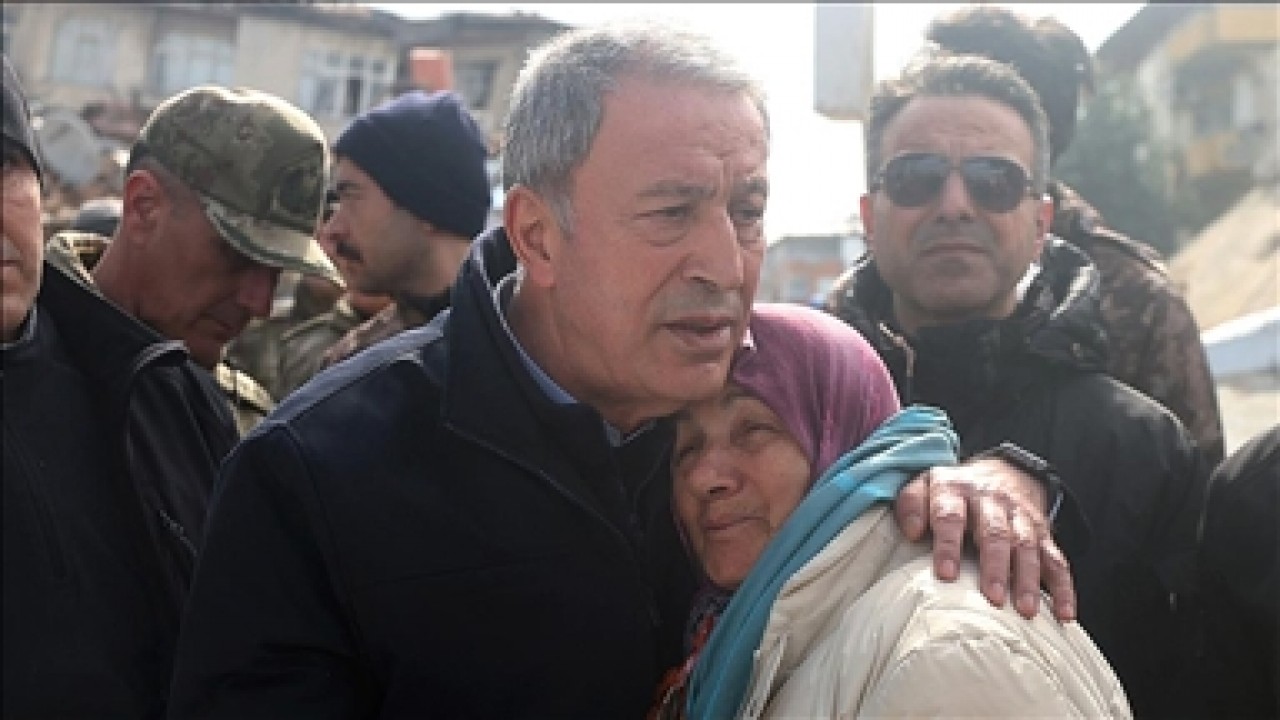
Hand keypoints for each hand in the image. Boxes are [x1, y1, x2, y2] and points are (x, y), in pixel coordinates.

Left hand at [893, 456, 1075, 621]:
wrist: (999, 472)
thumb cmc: (951, 493)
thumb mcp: (924, 486)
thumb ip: (911, 504)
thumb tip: (911, 531)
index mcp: (956, 490)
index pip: (950, 516)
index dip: (948, 544)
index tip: (946, 574)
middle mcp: (991, 501)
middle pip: (995, 533)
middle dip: (995, 566)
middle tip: (993, 597)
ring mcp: (1020, 517)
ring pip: (1027, 546)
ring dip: (1028, 579)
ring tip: (1025, 610)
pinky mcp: (1042, 533)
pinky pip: (1057, 560)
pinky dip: (1063, 587)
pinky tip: (1064, 613)